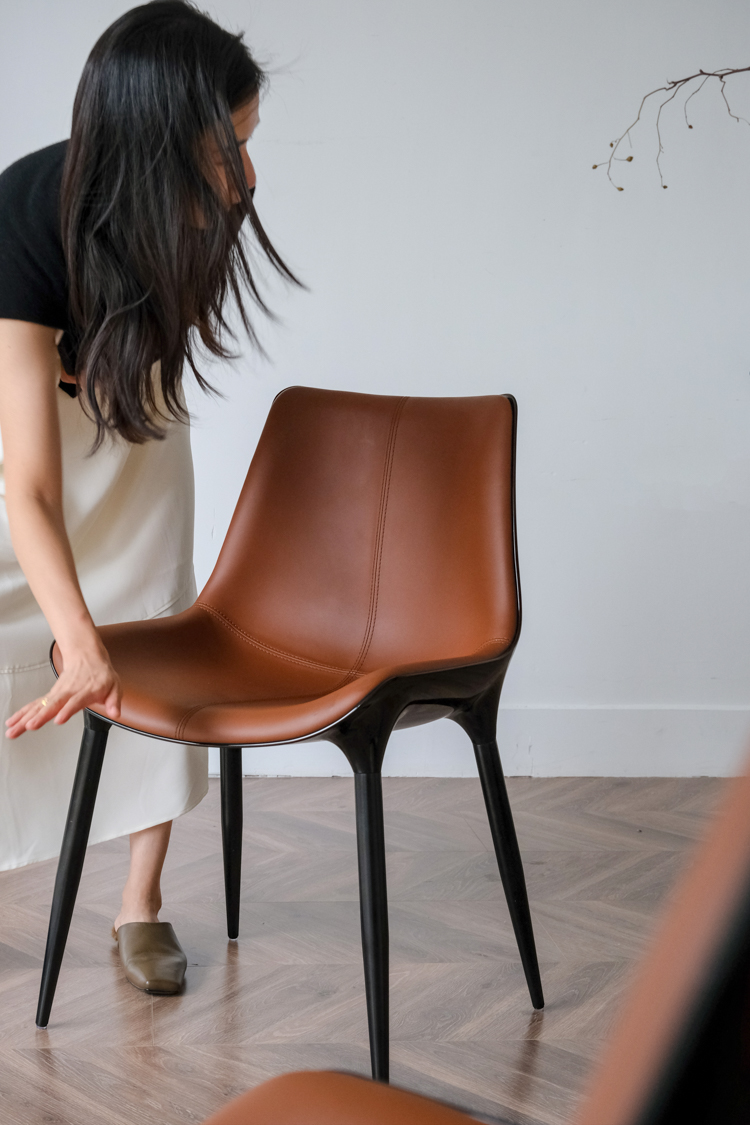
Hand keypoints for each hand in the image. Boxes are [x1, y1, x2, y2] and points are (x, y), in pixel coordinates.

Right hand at [5, 638, 120, 738]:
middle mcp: (68, 692)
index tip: (58, 719)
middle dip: (40, 716)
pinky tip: (12, 723)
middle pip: (53, 704)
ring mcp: (57, 694)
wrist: (87, 656)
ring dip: (25, 717)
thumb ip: (113, 701)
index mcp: (85, 690)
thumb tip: (115, 712)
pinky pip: (34, 705)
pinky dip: (22, 713)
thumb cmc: (100, 674)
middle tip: (30, 725)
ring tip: (14, 729)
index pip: (75, 701)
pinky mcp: (50, 696)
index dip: (67, 710)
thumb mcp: (114, 686)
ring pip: (39, 706)